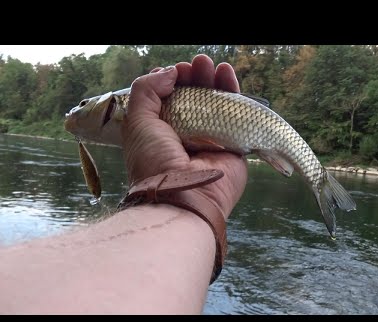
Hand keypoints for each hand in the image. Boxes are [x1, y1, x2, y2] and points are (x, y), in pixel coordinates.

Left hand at [122, 54, 247, 218]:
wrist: (182, 196)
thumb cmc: (154, 161)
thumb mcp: (137, 121)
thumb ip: (146, 91)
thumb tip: (168, 72)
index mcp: (163, 131)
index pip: (171, 99)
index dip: (174, 82)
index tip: (176, 72)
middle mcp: (187, 134)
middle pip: (195, 98)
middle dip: (195, 77)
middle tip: (197, 65)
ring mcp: (211, 139)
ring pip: (216, 103)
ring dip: (213, 80)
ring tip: (210, 64)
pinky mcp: (233, 144)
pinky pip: (236, 115)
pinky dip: (233, 92)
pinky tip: (227, 74)